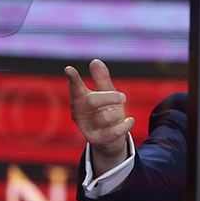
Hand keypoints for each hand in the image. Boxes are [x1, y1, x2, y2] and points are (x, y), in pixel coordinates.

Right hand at [65, 59, 135, 176]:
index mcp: (80, 98)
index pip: (75, 86)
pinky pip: (113, 131)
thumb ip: (101, 79)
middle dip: (110, 97)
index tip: (69, 69)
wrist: (109, 139)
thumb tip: (95, 61)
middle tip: (123, 97)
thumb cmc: (106, 110)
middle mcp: (79, 112)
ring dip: (117, 113)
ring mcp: (86, 127)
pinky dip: (124, 125)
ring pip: (105, 116)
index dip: (73, 78)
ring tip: (119, 114)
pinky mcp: (96, 139)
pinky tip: (130, 120)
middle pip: (93, 101)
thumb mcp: (106, 93)